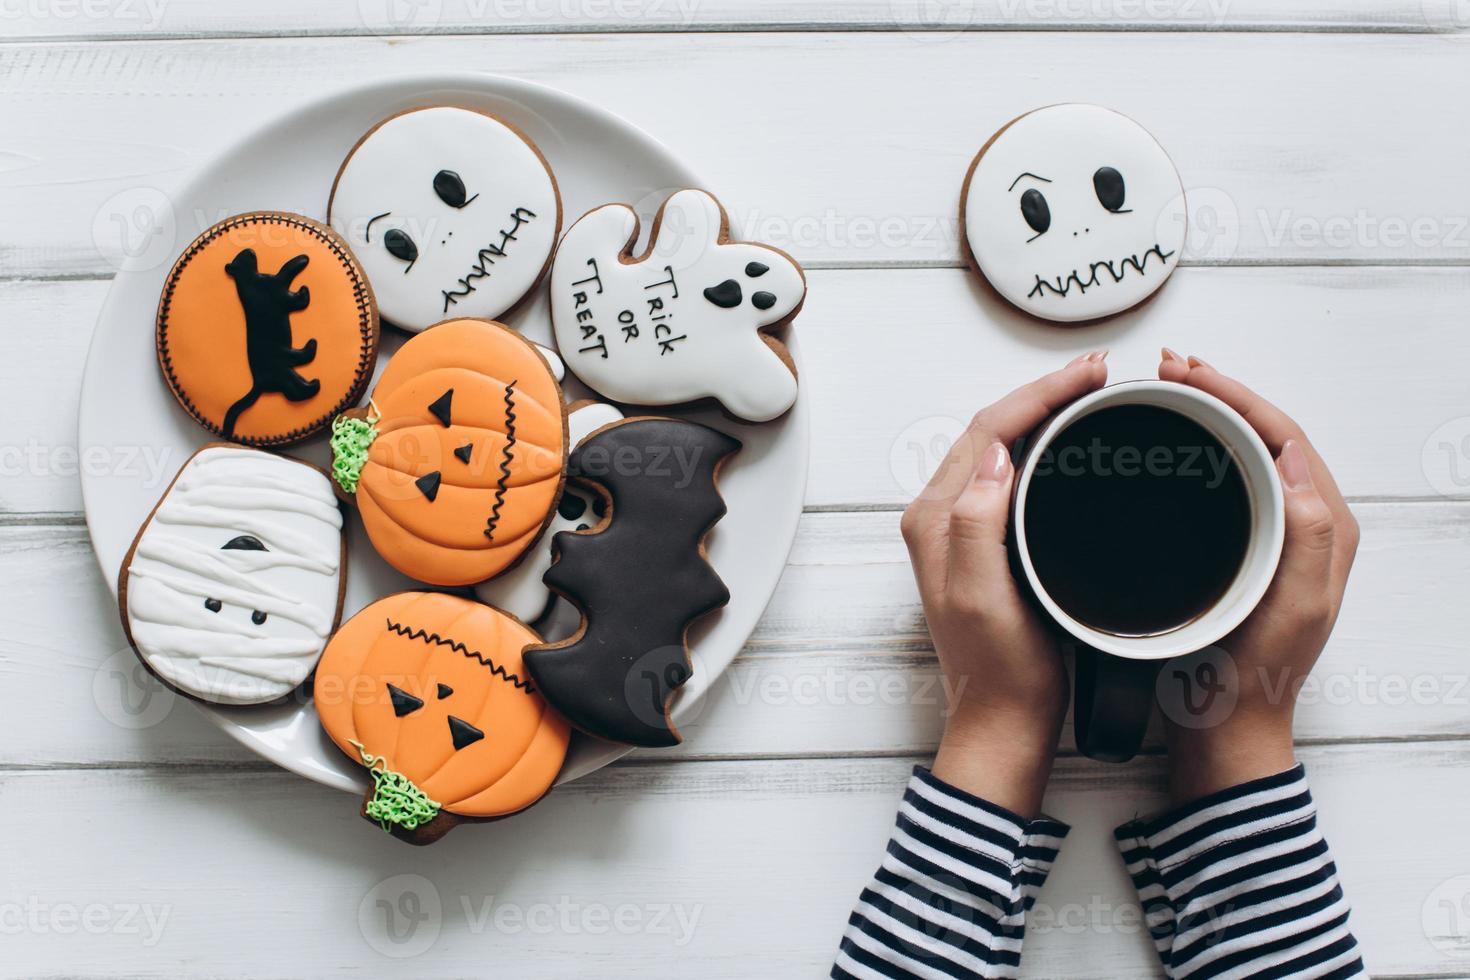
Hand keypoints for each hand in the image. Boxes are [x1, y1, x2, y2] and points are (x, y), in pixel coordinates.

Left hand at [900, 352, 1108, 816]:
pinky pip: (1009, 475)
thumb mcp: (984, 596)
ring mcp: (960, 529)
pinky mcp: (983, 544)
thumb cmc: (998, 669)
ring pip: (1000, 448)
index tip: (1088, 376)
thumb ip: (978, 522)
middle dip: (1043, 393)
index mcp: (935, 519)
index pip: (987, 431)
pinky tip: (1071, 445)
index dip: (1038, 394)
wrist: (1002, 719)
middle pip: (992, 429)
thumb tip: (999, 455)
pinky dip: (1041, 447)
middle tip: (1098, 373)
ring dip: (1042, 414)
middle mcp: (940, 517)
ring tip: (1089, 394)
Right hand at [1157, 350, 1359, 803]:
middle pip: (1264, 433)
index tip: (1190, 374)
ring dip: (1206, 414)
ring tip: (1166, 389)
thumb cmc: (1254, 675)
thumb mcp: (1291, 606)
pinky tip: (1166, 444)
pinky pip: (1223, 480)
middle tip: (1170, 368)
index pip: (1285, 436)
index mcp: (1324, 529)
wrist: (1226, 724)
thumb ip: (1305, 534)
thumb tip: (1296, 459)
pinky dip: (1195, 449)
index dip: (1237, 395)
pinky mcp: (1240, 548)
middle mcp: (1304, 524)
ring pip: (1243, 452)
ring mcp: (1271, 535)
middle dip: (1218, 392)